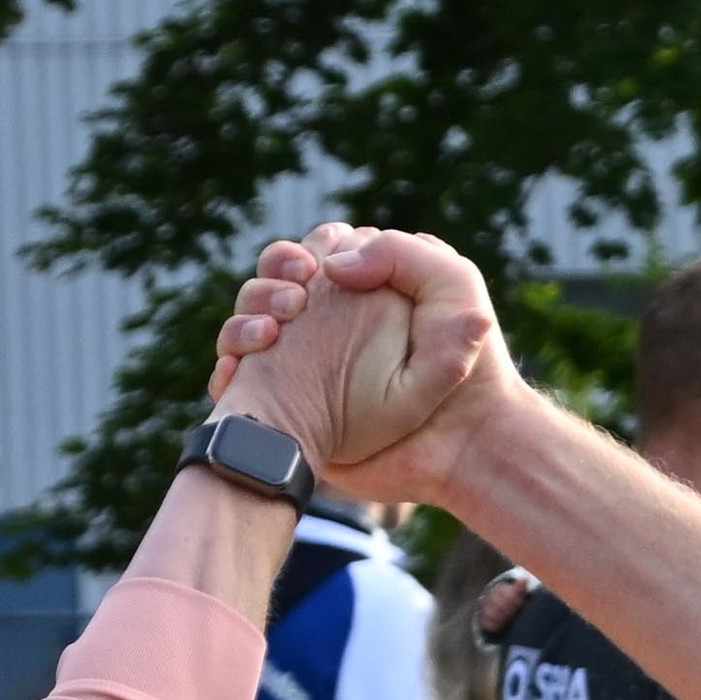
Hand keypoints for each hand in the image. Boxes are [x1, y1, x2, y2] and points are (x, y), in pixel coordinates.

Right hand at [231, 228, 524, 509]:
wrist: (463, 447)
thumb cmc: (471, 366)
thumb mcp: (453, 287)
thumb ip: (399, 253)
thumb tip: (331, 265)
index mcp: (363, 291)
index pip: (310, 255)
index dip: (300, 256)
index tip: (309, 272)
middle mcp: (330, 323)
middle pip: (269, 284)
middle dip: (265, 288)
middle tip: (291, 307)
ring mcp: (306, 364)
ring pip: (245, 325)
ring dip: (243, 323)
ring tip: (269, 338)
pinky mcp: (293, 406)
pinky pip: (237, 378)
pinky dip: (229, 371)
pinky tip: (240, 374)